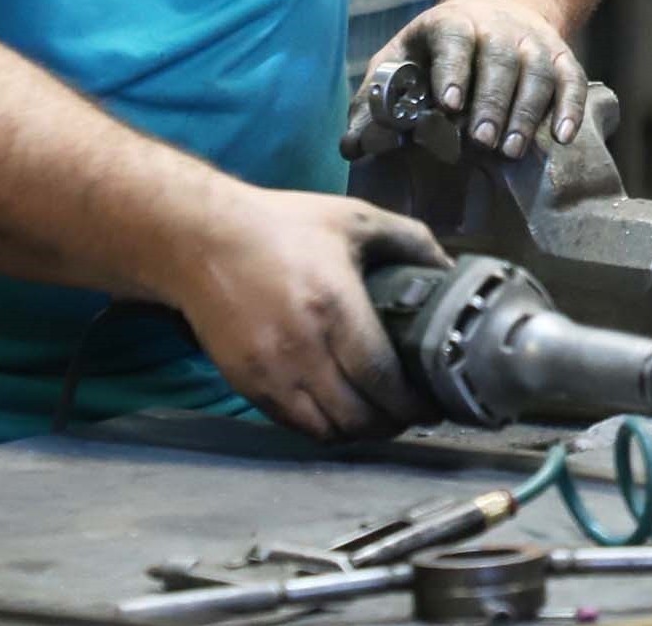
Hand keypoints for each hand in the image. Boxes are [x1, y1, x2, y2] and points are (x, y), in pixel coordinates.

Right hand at [168, 187, 448, 441]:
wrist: (203, 239)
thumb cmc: (284, 226)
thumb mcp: (354, 218)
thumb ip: (410, 240)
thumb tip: (449, 270)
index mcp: (336, 308)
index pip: (382, 380)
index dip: (413, 403)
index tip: (433, 405)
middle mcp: (303, 350)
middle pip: (357, 417)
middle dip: (392, 423)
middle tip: (411, 413)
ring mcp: (270, 373)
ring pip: (325, 431)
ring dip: (357, 433)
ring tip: (377, 417)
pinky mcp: (246, 384)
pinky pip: (293, 425)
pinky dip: (321, 427)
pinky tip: (338, 411)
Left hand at [381, 0, 589, 157]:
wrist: (496, 10)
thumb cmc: (434, 53)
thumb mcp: (398, 64)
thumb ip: (373, 105)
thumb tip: (353, 147)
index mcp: (450, 23)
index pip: (454, 38)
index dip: (453, 68)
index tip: (449, 104)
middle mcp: (496, 26)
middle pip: (499, 57)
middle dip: (491, 100)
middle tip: (481, 142)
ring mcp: (532, 40)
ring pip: (538, 70)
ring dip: (528, 111)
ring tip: (511, 151)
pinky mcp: (560, 56)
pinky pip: (572, 79)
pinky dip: (571, 107)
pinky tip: (564, 137)